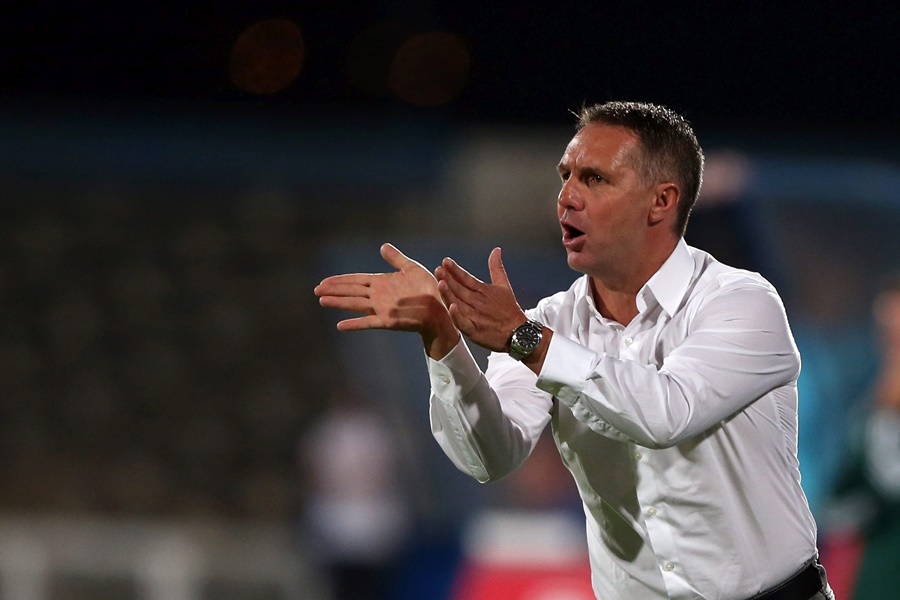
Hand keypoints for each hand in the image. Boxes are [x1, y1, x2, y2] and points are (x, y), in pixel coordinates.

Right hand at [315, 243, 459, 356]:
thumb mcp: (412, 268)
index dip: (340, 280)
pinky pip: (368, 322)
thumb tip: (383, 246)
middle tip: (315, 290)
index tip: (324, 281)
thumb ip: (396, 259)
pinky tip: (340, 326)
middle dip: (333, 290)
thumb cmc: (429, 289)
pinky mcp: (388, 320)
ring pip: (355, 304)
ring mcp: (382, 308)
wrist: (441, 307)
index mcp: (382, 283)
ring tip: (322, 301)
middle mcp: (378, 295)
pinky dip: (355, 324)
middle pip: (351, 291)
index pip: (356, 280)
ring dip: (339, 303)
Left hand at [436, 247, 526, 351]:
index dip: (456, 270)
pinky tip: (451, 307)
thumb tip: (496, 250)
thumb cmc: (509, 309)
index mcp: (484, 291)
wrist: (519, 333)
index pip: (467, 278)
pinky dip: (458, 316)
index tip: (445, 261)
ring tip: (440, 283)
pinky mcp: (475, 332)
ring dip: (449, 294)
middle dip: (448, 279)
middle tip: (438, 269)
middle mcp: (479, 302)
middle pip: (460, 290)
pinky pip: (464, 323)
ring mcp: (476, 317)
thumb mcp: (504, 286)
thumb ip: (496, 268)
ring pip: (459, 304)